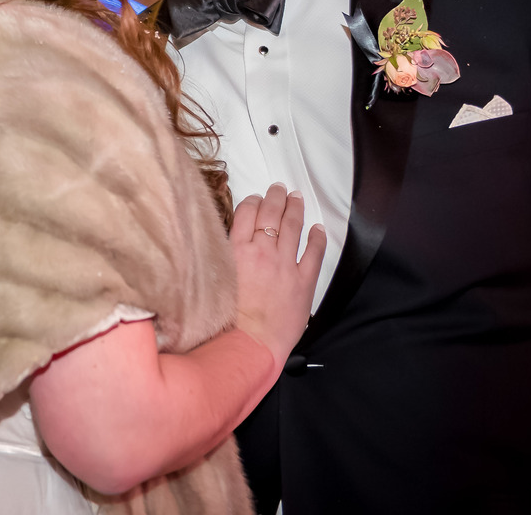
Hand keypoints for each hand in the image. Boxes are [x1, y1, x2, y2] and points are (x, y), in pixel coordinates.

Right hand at [231, 184, 325, 375]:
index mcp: (237, 250)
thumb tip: (219, 244)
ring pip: (292, 227)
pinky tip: (317, 229)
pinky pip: (314, 254)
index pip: (246, 214)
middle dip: (276, 198)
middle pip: (271, 215)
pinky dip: (317, 239)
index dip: (253, 202)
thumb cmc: (225, 318)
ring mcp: (285, 265)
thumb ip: (218, 257)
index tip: (256, 197)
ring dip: (295, 209)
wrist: (248, 343)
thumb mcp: (213, 279)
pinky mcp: (303, 282)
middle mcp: (262, 252)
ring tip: (297, 198)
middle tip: (279, 188)